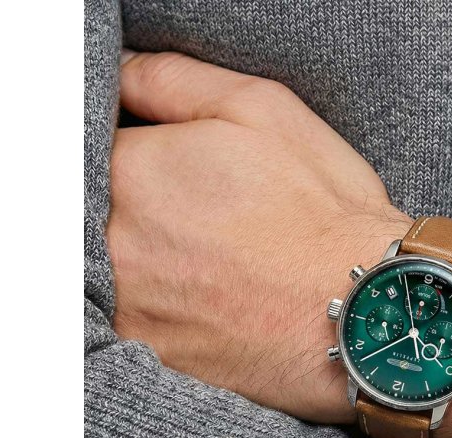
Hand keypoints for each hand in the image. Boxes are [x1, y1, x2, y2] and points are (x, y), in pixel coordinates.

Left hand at [108, 50, 410, 422]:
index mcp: (131, 169)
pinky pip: (122, 317)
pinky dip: (151, 301)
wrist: (363, 316)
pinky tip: (199, 294)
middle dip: (130, 206)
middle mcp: (111, 240)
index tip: (166, 170)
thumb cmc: (324, 215)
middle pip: (87, 210)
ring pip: (100, 264)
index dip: (128, 151)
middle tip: (193, 218)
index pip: (88, 145)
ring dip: (136, 255)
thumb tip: (117, 71)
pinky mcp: (144, 353)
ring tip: (201, 256)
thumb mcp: (263, 111)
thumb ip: (171, 81)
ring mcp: (123, 304)